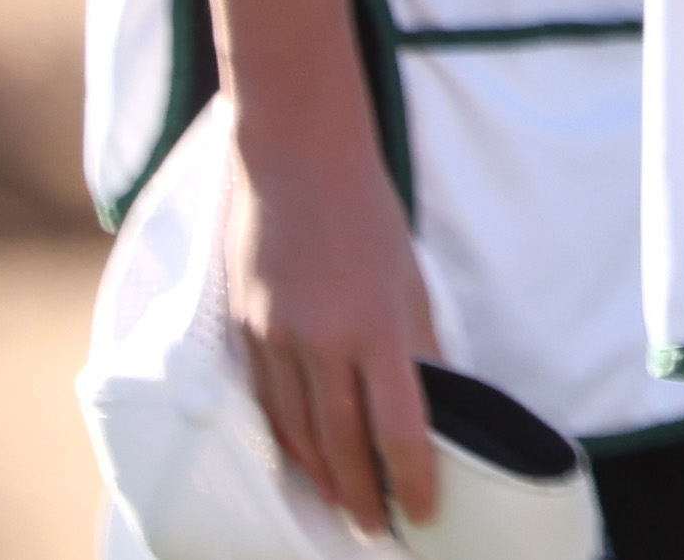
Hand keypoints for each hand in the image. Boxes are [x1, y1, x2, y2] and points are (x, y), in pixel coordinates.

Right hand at [219, 99, 442, 527]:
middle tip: (379, 529)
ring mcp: (275, 340)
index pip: (398, 426)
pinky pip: (265, 405)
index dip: (411, 477)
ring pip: (296, 433)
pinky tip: (303, 461)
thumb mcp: (410, 277)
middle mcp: (322, 341)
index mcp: (377, 326)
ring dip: (321, 479)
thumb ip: (422, 344)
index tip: (424, 510)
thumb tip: (439, 402)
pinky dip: (286, 441)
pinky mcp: (244, 334)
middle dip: (361, 495)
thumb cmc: (367, 214)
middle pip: (340, 444)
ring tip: (344, 507)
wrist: (296, 160)